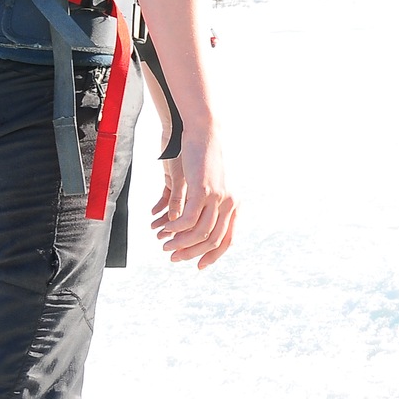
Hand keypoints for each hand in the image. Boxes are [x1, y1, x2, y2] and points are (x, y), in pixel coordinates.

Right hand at [150, 124, 236, 267]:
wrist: (204, 133)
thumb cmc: (203, 159)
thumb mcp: (209, 185)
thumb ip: (208, 206)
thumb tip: (197, 227)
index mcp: (233, 205)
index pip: (227, 241)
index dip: (212, 256)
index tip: (198, 265)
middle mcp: (230, 204)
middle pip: (212, 240)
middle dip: (191, 253)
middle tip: (173, 257)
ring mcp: (218, 198)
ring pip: (200, 233)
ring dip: (180, 243)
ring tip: (165, 245)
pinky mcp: (204, 190)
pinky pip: (189, 219)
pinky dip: (176, 228)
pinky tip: (166, 229)